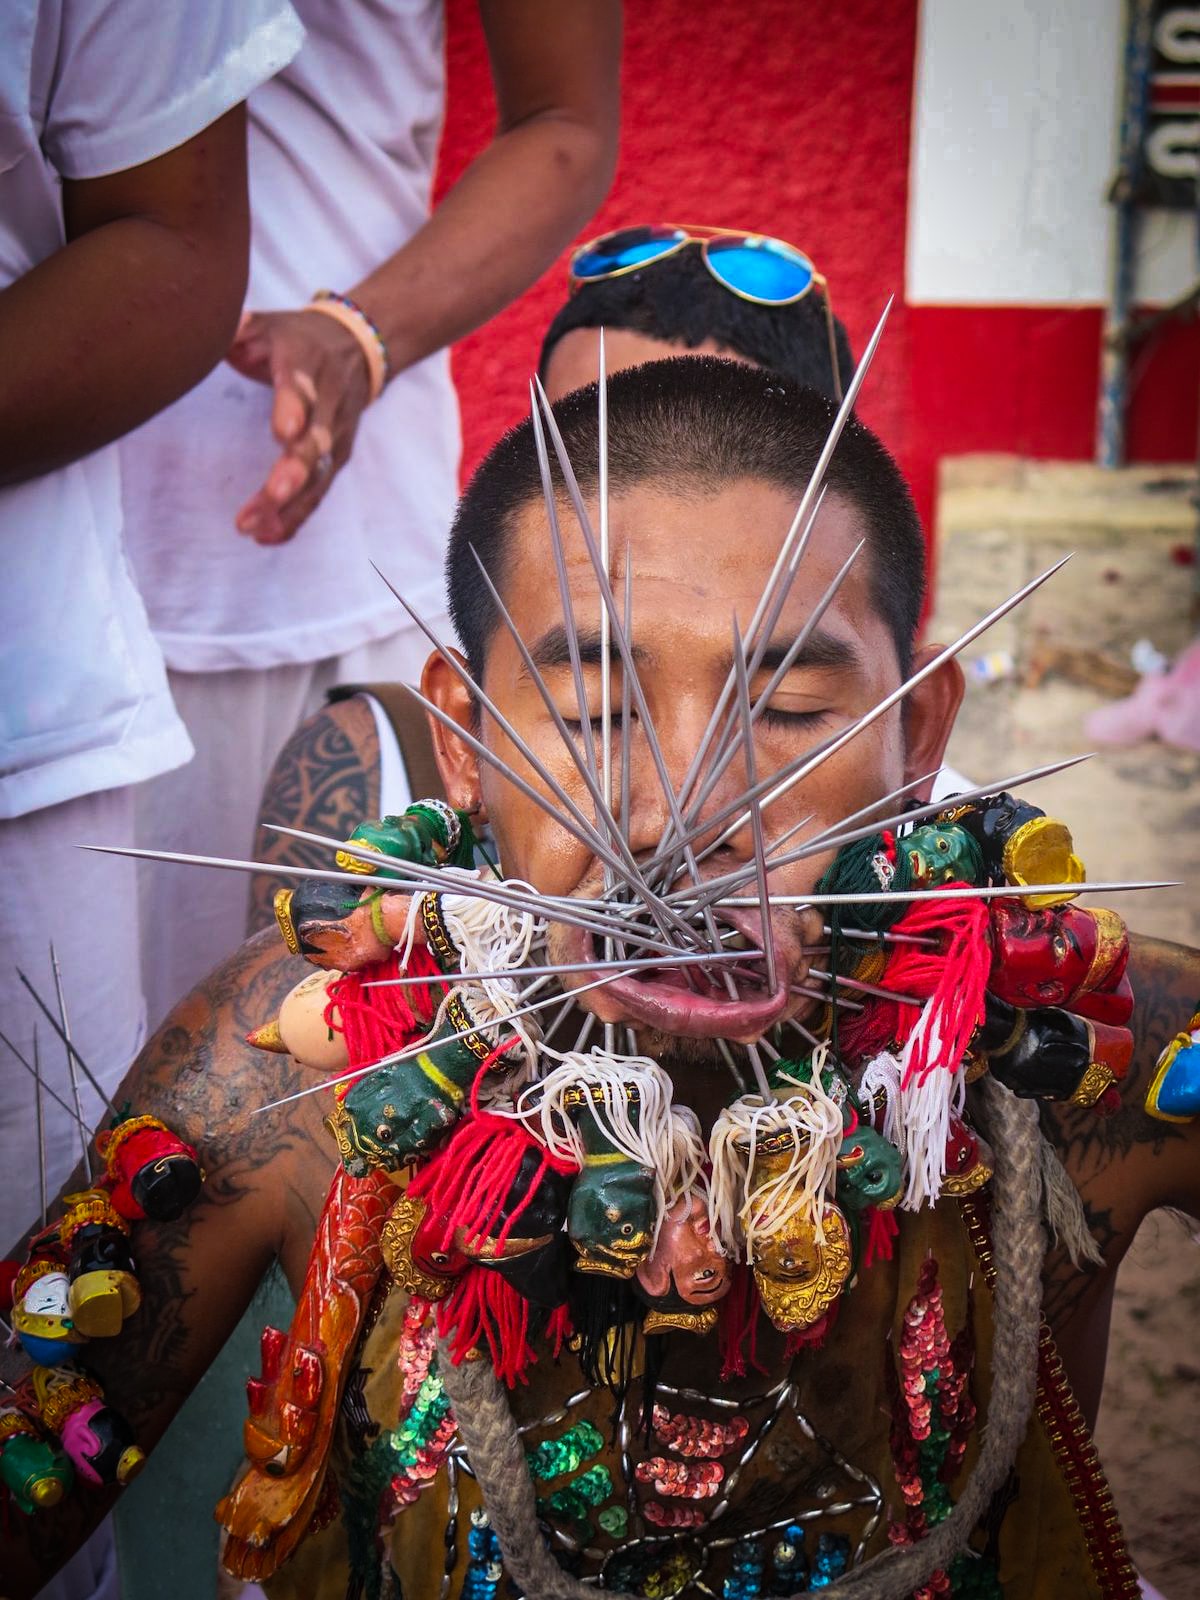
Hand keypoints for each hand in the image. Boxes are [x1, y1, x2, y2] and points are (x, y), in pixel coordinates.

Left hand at [227, 307, 373, 544]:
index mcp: (307, 365)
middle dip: (295, 471)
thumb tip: (211, 325)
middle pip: (316, 442)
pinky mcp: (337, 459)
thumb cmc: (296, 339)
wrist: (359, 346)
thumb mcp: (268, 323)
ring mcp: (337, 436)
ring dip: (290, 505)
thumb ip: (237, 327)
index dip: (294, 408)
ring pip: (318, 476)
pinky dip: (295, 517)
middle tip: (272, 495)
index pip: (303, 388)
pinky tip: (266, 536)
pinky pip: (318, 493)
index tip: (281, 432)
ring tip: (255, 528)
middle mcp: (328, 405)